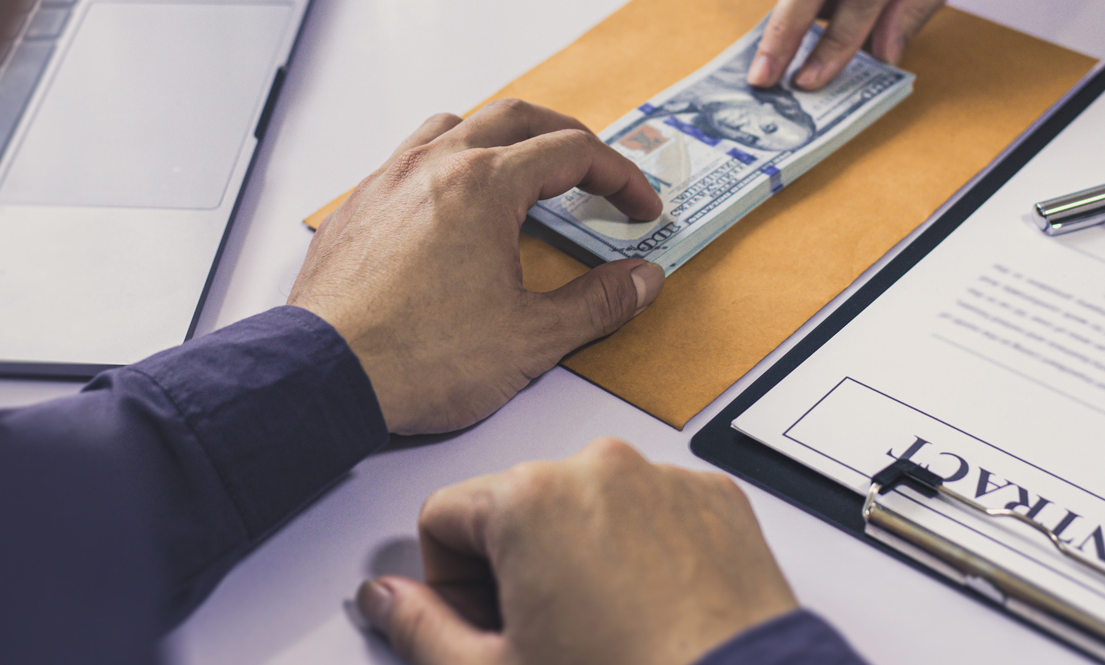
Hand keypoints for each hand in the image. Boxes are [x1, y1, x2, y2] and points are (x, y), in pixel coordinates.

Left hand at [288, 100, 664, 434]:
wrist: (324, 380)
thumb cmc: (415, 359)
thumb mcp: (531, 338)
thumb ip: (597, 303)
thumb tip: (640, 281)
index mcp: (484, 185)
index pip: (571, 153)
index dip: (618, 176)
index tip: (637, 206)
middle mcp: (432, 166)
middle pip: (516, 118)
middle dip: (565, 138)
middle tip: (593, 171)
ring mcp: (387, 183)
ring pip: (453, 127)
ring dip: (498, 140)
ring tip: (521, 173)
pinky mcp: (355, 210)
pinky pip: (406, 161)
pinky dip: (444, 167)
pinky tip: (451, 209)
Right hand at [355, 438, 797, 664]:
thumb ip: (420, 631)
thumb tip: (388, 600)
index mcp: (531, 498)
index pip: (443, 516)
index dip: (448, 583)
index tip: (481, 623)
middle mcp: (600, 468)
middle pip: (518, 506)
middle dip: (516, 568)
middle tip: (542, 636)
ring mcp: (665, 479)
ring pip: (589, 506)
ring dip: (581, 557)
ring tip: (606, 630)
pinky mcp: (716, 500)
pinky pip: (654, 509)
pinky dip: (645, 551)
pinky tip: (651, 613)